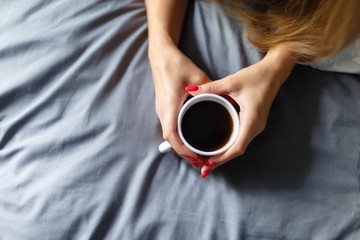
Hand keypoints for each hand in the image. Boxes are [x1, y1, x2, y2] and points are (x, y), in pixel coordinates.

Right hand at [149, 43, 211, 162]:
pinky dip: (178, 136)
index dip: (182, 148)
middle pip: (170, 139)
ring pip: (169, 134)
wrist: (160, 56)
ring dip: (180, 145)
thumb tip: (224, 100)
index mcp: (170, 105)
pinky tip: (189, 137)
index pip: (171, 134)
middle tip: (201, 158)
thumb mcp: (196, 74)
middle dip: (183, 152)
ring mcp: (161, 110)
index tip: (195, 156)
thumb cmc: (175, 64)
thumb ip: (209, 89)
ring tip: (196, 151)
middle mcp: (162, 111)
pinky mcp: (163, 108)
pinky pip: (169, 127)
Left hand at [185, 45, 295, 177]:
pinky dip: (230, 146)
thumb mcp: (232, 81)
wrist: (274, 72)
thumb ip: (210, 87)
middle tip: (203, 168)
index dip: (222, 157)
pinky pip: (241, 139)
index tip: (208, 162)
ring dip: (225, 155)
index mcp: (252, 119)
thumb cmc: (256, 77)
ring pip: (239, 146)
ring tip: (208, 161)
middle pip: (237, 150)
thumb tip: (191, 91)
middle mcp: (256, 126)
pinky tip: (220, 148)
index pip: (237, 146)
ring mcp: (257, 126)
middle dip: (221, 160)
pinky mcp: (254, 123)